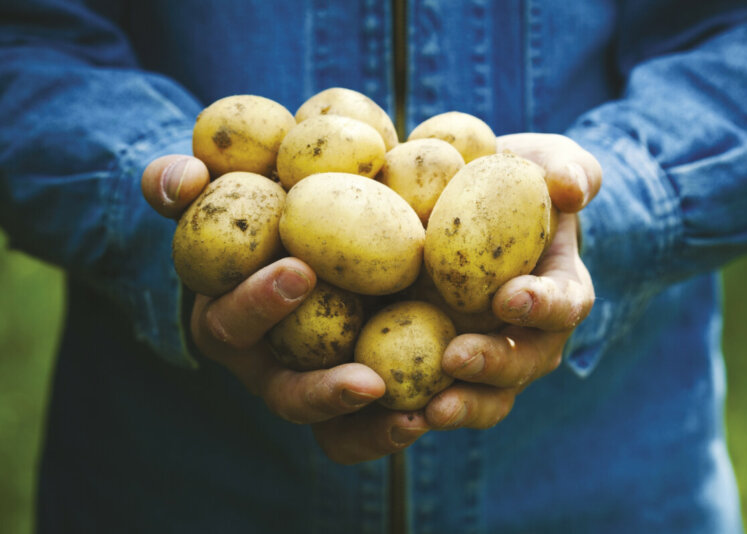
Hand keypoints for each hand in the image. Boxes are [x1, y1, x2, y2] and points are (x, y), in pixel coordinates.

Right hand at [142, 155, 429, 464]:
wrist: (322, 224)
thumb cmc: (267, 206)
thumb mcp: (225, 187)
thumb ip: (185, 182)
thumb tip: (184, 179)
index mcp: (231, 321)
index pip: (233, 323)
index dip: (259, 303)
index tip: (300, 270)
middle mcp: (272, 366)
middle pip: (288, 397)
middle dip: (322, 392)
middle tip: (368, 382)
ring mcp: (317, 386)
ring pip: (334, 431)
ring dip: (371, 430)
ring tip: (414, 420)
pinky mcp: (361, 392)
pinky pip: (374, 428)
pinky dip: (399, 426)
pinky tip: (438, 412)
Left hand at [424, 133, 600, 429]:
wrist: (462, 205)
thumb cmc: (511, 180)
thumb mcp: (543, 160)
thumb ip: (568, 168)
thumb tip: (571, 188)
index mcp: (556, 290)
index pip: (565, 303)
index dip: (545, 305)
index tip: (510, 296)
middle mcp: (528, 334)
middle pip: (524, 363)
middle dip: (494, 366)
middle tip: (456, 359)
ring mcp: (487, 355)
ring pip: (487, 397)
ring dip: (461, 406)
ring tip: (426, 412)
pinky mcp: (441, 365)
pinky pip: (435, 398)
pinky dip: (414, 411)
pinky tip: (384, 412)